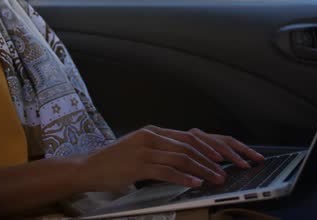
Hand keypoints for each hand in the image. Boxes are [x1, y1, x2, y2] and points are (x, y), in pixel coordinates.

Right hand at [81, 126, 264, 192]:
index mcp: (155, 131)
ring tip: (216, 178)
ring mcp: (145, 149)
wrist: (90, 167)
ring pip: (182, 158)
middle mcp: (152, 136)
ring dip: (202, 169)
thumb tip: (188, 158)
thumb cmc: (116, 162)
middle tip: (227, 170)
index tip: (227, 156)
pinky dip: (184, 178)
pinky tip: (196, 184)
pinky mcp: (138, 165)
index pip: (190, 136)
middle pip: (189, 146)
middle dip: (212, 159)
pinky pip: (167, 171)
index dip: (210, 146)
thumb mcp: (141, 149)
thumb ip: (162, 150)